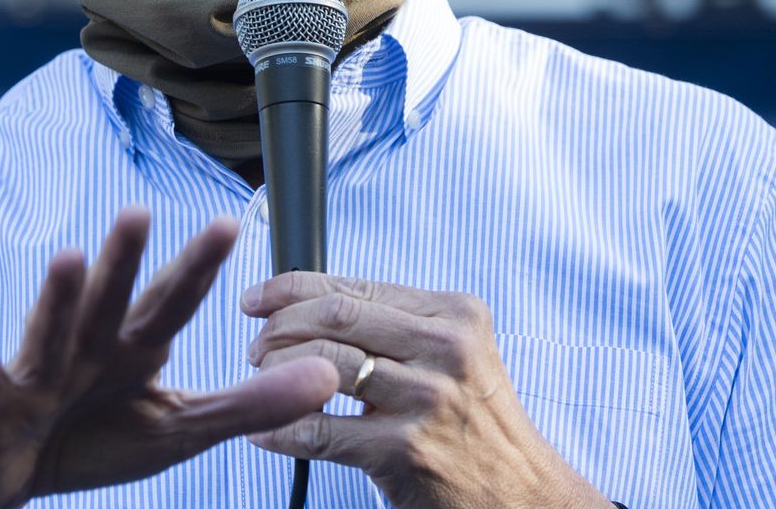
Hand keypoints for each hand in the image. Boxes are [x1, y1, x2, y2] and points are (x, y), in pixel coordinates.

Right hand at [0, 208, 339, 508]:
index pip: (170, 303)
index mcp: (133, 349)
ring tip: (70, 257)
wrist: (5, 477)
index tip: (227, 223)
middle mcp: (87, 349)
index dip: (196, 267)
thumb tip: (329, 376)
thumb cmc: (93, 440)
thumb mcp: (180, 428)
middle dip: (124, 259)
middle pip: (109, 301)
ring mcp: (37, 377)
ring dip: (58, 298)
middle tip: (139, 210)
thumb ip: (250, 404)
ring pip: (50, 332)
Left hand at [242, 272, 613, 508]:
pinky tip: (264, 431)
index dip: (293, 288)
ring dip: (274, 373)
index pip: (356, 288)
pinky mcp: (405, 451)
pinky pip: (318, 431)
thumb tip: (311, 302)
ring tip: (259, 384)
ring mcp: (427, 401)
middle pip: (336, 319)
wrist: (520, 498)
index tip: (257, 297)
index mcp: (456, 316)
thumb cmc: (473, 425)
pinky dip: (279, 429)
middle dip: (279, 327)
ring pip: (322, 367)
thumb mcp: (454, 358)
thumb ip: (399, 327)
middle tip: (255, 345)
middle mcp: (447, 350)